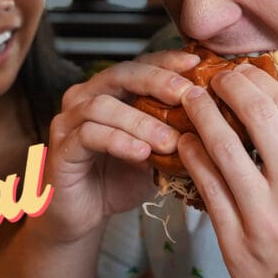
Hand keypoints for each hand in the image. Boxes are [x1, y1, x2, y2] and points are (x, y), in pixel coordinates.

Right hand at [34, 50, 200, 244]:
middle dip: (157, 81)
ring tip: (170, 140)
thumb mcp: (157, 153)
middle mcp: (85, 96)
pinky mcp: (61, 147)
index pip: (141, 64)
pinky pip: (89, 135)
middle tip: (186, 95)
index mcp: (111, 90)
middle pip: (122, 73)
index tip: (197, 63)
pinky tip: (142, 153)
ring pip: (104, 105)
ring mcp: (69, 120)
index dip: (168, 61)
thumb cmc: (120, 179)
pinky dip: (118, 141)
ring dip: (141, 121)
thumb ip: (176, 132)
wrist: (83, 216)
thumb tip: (216, 119)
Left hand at [178, 63, 277, 277]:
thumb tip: (271, 111)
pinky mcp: (236, 242)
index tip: (240, 71)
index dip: (255, 79)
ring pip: (221, 149)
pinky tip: (186, 143)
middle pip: (254, 116)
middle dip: (226, 87)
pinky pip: (206, 189)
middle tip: (211, 77)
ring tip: (190, 100)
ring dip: (200, 116)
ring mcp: (262, 217)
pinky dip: (192, 158)